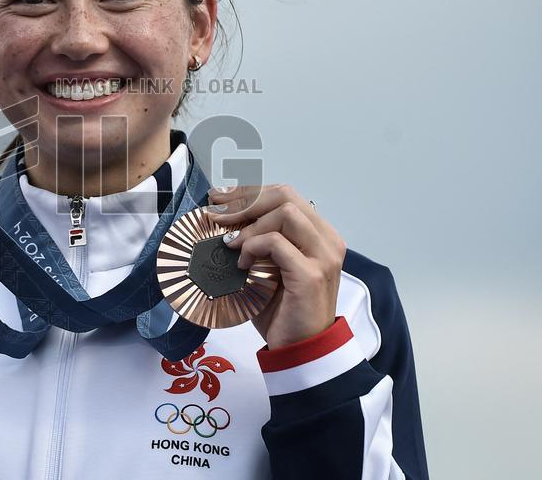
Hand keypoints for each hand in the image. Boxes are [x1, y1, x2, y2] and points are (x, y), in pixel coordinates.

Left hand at [205, 184, 346, 349]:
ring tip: (231, 246)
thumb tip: (223, 215)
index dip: (248, 191)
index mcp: (319, 234)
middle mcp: (327, 240)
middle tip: (215, 214)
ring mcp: (323, 256)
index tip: (218, 197)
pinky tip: (242, 264)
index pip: (284, 194)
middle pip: (285, 195)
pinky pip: (277, 242)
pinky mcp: (311, 275)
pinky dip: (253, 247)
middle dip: (243, 200)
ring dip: (249, 225)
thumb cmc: (281, 310)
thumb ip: (256, 240)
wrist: (300, 350)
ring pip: (285, 212)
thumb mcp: (267, 267)